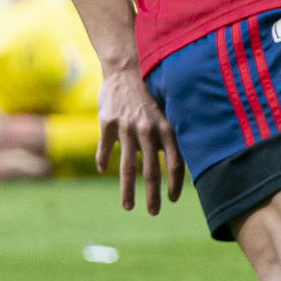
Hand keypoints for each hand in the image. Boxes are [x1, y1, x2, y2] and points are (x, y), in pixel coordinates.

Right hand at [97, 64, 183, 213]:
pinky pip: (105, 148)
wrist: (126, 68)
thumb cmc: (148, 92)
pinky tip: (102, 169)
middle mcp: (147, 130)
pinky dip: (103, 160)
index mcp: (165, 128)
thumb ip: (167, 137)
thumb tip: (178, 165)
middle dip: (153, 196)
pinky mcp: (107, 122)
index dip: (175, 184)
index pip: (174, 163)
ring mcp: (126, 127)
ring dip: (128, 190)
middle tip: (154, 212)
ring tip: (129, 207)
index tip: (173, 199)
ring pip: (126, 167)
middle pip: (151, 171)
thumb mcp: (164, 112)